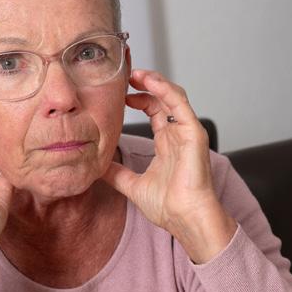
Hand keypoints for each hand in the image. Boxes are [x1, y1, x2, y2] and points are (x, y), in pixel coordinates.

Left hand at [103, 70, 236, 262]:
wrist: (185, 219)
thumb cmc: (169, 207)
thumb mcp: (133, 185)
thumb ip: (117, 174)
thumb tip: (97, 168)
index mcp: (167, 143)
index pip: (154, 111)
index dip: (138, 98)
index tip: (120, 93)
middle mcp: (177, 134)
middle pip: (162, 98)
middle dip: (144, 84)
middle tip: (125, 75)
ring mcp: (186, 132)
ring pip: (172, 96)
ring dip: (154, 81)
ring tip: (135, 73)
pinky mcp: (193, 133)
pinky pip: (179, 104)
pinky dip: (164, 89)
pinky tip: (149, 81)